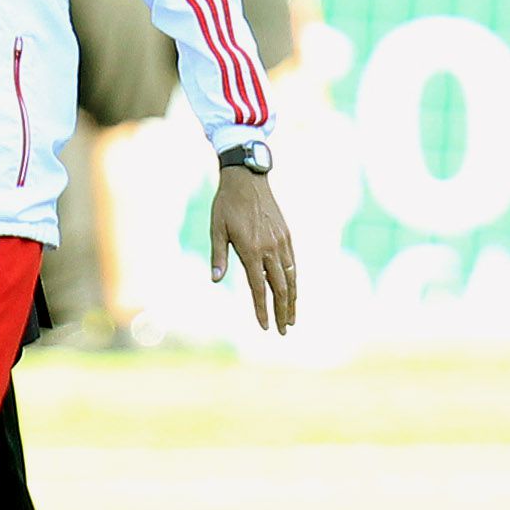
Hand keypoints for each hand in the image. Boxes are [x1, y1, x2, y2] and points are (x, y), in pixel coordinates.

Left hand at [210, 167, 295, 332]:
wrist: (247, 178)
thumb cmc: (226, 204)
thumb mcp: (216, 228)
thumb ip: (218, 255)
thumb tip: (216, 280)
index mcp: (251, 249)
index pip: (259, 287)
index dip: (261, 309)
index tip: (264, 327)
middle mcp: (270, 248)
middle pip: (280, 288)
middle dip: (282, 312)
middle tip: (284, 331)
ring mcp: (282, 242)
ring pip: (291, 277)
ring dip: (292, 300)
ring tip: (291, 318)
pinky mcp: (287, 235)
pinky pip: (293, 263)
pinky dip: (294, 281)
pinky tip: (292, 291)